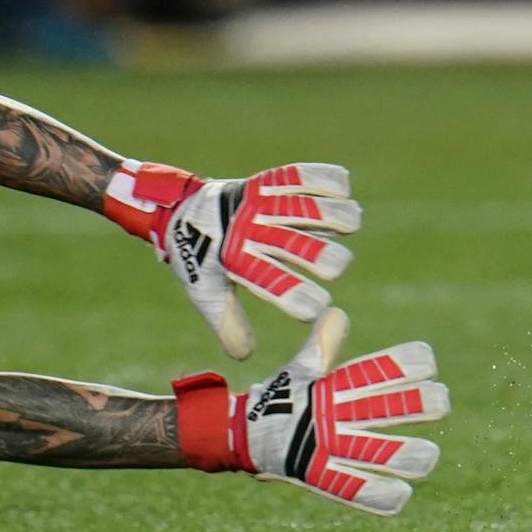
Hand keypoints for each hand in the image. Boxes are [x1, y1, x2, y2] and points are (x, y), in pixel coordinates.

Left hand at [103, 160, 358, 358]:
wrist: (179, 210)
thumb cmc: (200, 258)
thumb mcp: (205, 292)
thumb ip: (228, 323)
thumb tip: (245, 355)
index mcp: (233, 261)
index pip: (273, 283)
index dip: (303, 301)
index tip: (319, 308)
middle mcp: (248, 231)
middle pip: (299, 246)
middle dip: (328, 260)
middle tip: (335, 267)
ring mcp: (258, 202)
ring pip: (307, 208)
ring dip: (338, 216)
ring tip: (351, 224)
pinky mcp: (265, 181)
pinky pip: (302, 176)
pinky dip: (327, 180)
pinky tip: (342, 189)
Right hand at [172, 309, 446, 514]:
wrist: (237, 435)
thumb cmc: (281, 398)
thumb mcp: (301, 368)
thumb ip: (324, 345)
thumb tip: (337, 312)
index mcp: (329, 385)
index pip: (370, 371)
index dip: (401, 364)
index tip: (428, 361)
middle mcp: (328, 415)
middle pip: (379, 408)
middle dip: (414, 405)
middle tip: (442, 401)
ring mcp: (322, 447)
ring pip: (372, 452)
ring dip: (403, 455)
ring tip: (430, 456)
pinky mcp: (315, 476)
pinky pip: (349, 489)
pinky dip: (375, 495)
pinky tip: (402, 497)